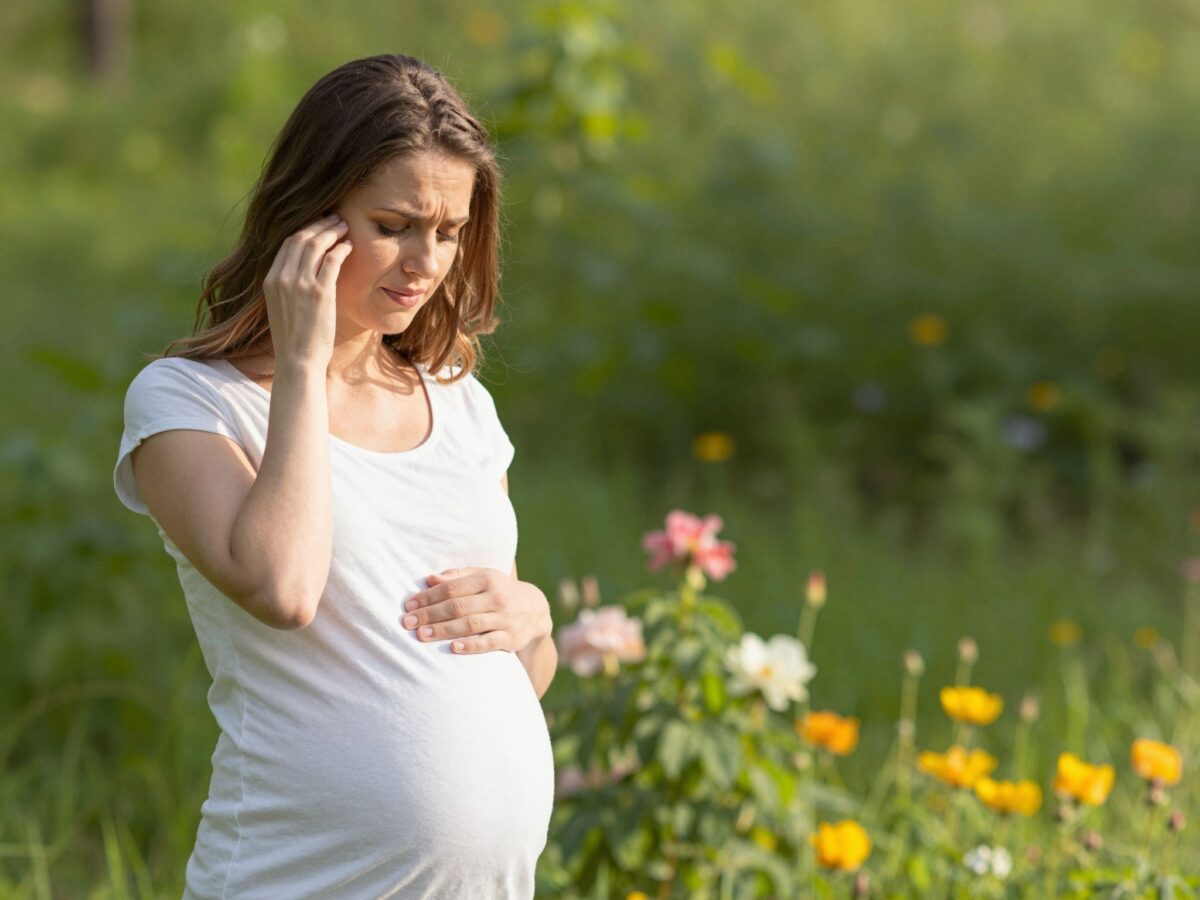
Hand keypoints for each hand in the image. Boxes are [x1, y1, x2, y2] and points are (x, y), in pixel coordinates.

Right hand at [261, 213, 352, 369]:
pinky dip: (341, 248)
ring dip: (332, 231)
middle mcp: (282, 278)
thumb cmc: (295, 339)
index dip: (305, 229)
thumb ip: (287, 287)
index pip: (287, 244)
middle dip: (319, 225)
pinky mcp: (319, 292)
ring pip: (316, 244)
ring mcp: (300, 284)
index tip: (319, 225)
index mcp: (270, 280)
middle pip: (301, 238)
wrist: (298, 360)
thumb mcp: (282, 308)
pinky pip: (332, 260)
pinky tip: (349, 246)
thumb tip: (301, 273)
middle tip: (335, 218)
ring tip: (344, 226)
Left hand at [401, 567, 551, 654]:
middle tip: (407, 622)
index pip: (452, 588)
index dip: (428, 597)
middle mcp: (497, 597)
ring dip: (444, 630)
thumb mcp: (484, 577)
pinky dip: (471, 645)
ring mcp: (505, 618)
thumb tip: (429, 579)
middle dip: (430, 614)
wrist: (535, 610)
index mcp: (487, 579)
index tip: (408, 605)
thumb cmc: (500, 591)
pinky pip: (489, 642)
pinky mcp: (512, 637)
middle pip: (458, 606)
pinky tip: (453, 648)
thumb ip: (457, 577)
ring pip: (470, 624)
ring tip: (421, 635)